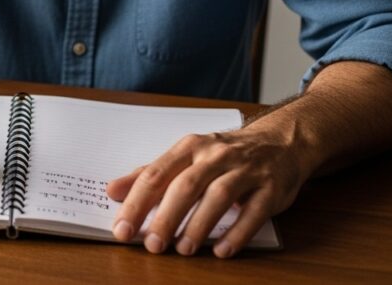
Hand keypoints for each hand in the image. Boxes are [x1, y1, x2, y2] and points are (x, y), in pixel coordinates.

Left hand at [106, 120, 311, 257]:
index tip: (121, 230)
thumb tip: (111, 191)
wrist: (280, 142)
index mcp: (189, 147)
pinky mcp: (271, 188)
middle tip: (151, 245)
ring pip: (218, 196)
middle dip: (166, 217)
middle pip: (185, 185)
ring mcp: (245, 170)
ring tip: (182, 250)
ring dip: (199, 225)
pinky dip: (237, 232)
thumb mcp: (185, 158)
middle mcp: (215, 155)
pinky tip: (222, 251)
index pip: (156, 174)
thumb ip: (149, 174)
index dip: (136, 203)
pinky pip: (254, 211)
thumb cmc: (223, 155)